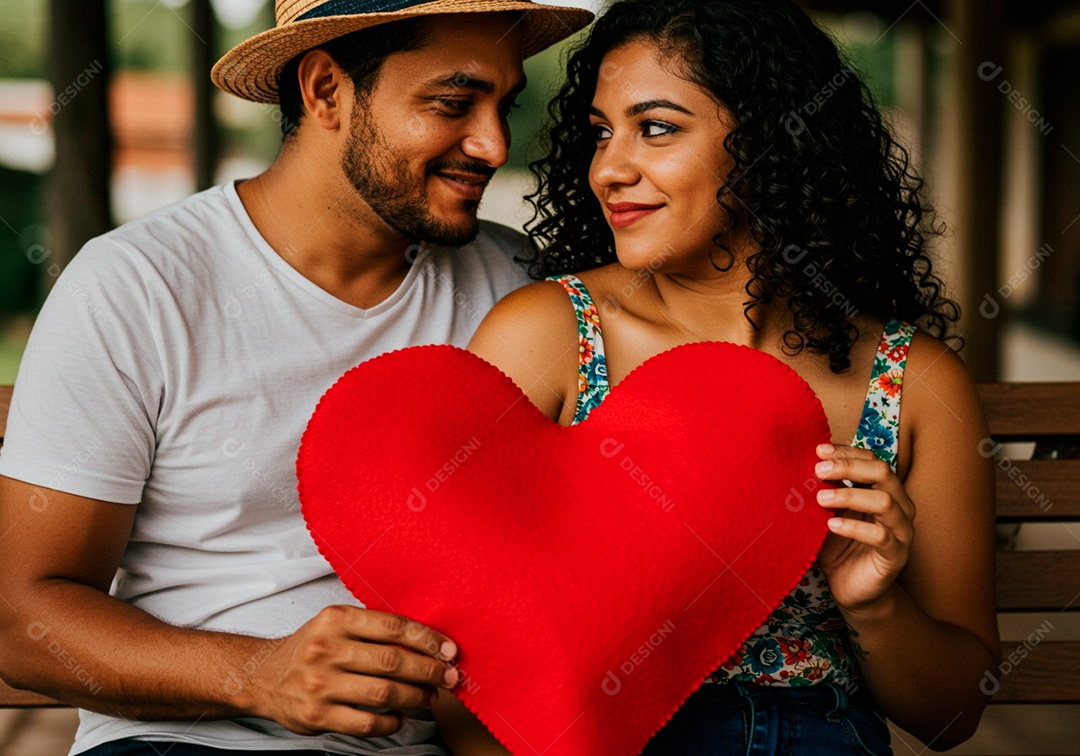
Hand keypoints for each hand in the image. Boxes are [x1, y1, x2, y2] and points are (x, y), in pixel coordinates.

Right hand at [245, 605, 459, 737]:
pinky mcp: (317, 715)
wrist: (263, 676)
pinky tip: (401, 716)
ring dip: (416, 696)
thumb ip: (373, 628)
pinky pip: (366, 723)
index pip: (392, 626)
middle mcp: (326, 649)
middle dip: (429, 670)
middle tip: (449, 676)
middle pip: (392, 661)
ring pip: (383, 693)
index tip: (449, 649)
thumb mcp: (335, 624)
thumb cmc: (311, 647)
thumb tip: (427, 639)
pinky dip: (391, 722)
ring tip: (431, 697)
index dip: (426, 639)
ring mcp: (321, 684)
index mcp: (335, 620)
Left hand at [814, 444, 914, 614]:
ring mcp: (901, 531)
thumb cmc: (839, 546)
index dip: (846, 452)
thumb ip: (825, 490)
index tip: (818, 451)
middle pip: (883, 472)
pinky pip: (880, 537)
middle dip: (848, 467)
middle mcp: (899, 506)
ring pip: (884, 501)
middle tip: (818, 470)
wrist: (851, 590)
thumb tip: (802, 464)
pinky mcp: (896, 555)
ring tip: (820, 499)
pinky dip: (854, 527)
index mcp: (884, 490)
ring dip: (849, 495)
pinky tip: (831, 525)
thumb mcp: (828, 513)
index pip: (872, 460)